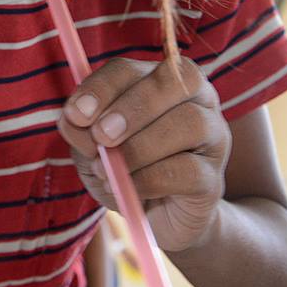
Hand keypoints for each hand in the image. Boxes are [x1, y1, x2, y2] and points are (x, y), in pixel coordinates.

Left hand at [57, 57, 230, 252]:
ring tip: (108, 171)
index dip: (103, 87)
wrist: (156, 218)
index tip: (76, 113)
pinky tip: (127, 190)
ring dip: (139, 148)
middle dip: (132, 108)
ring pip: (188, 123)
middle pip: (174, 81)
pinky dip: (149, 180)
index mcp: (161, 80)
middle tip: (101, 136)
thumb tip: (72, 119)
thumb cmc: (124, 168)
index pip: (133, 69)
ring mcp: (214, 136)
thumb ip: (81, 130)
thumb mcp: (92, 148)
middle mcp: (197, 98)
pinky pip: (188, 170)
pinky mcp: (214, 178)